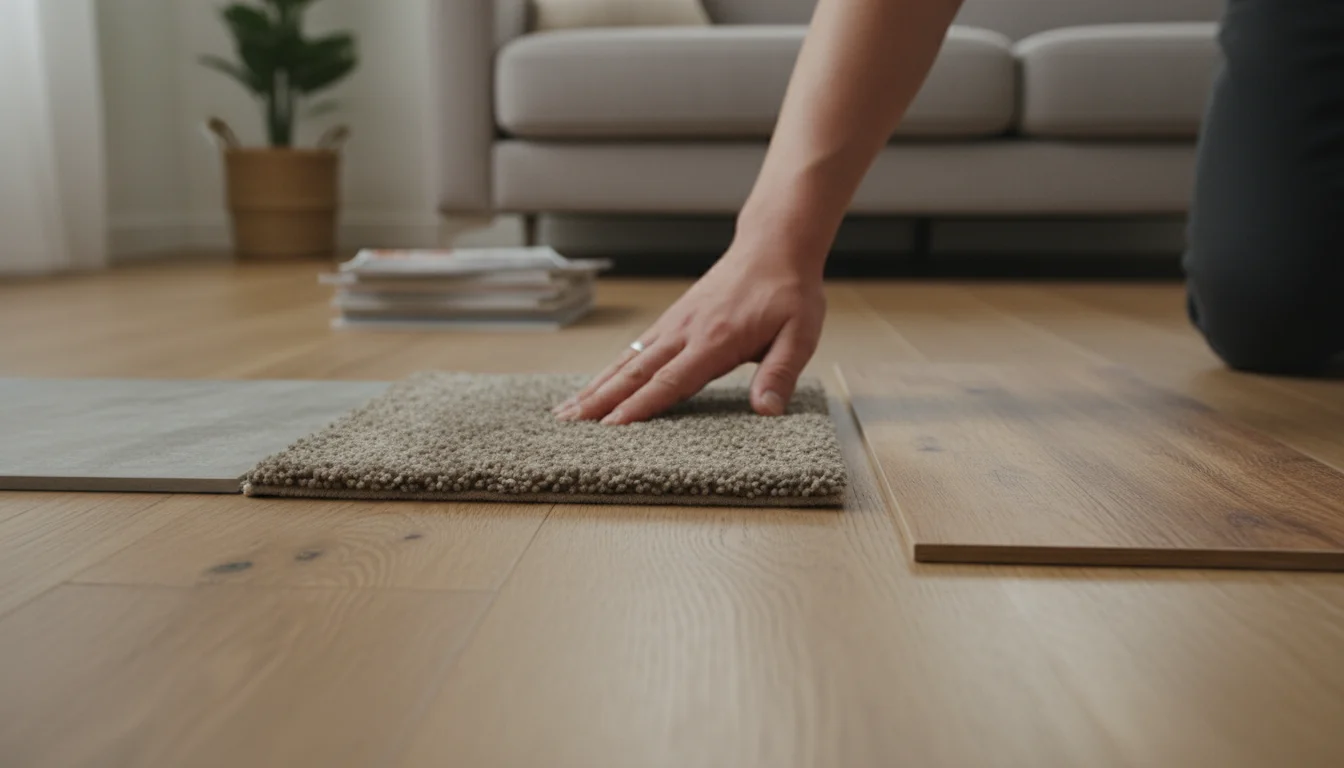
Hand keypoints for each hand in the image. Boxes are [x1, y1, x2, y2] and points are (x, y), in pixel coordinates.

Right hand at [554, 245, 826, 424]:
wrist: (774, 246)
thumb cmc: (789, 292)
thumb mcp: (800, 334)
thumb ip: (781, 373)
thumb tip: (767, 411)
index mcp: (715, 340)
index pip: (671, 380)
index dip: (640, 406)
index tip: (611, 428)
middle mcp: (686, 332)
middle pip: (636, 372)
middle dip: (601, 400)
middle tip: (569, 424)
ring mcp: (675, 324)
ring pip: (628, 361)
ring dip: (597, 386)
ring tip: (568, 410)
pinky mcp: (674, 320)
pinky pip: (637, 349)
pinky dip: (612, 370)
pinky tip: (597, 384)